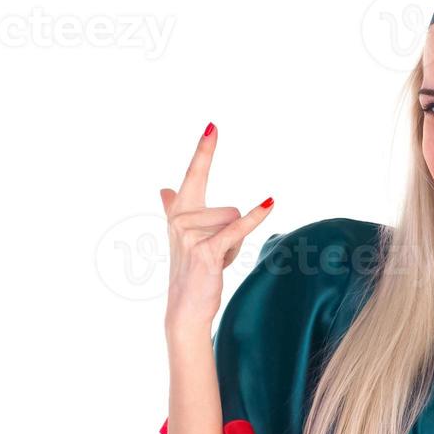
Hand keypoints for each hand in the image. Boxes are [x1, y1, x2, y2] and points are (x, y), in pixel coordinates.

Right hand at [160, 123, 273, 340]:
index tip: (213, 126)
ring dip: (233, 246)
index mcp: (178, 211)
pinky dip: (254, 219)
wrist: (184, 307)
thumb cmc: (190, 270)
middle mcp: (180, 218)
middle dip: (230, 234)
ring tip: (214, 262)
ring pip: (234, 223)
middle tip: (212, 255)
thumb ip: (172, 209)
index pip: (194, 173)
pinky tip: (270, 203)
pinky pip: (237, 229)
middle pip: (228, 209)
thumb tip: (164, 188)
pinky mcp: (206, 250)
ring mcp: (190, 234)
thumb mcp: (182, 236)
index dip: (205, 150)